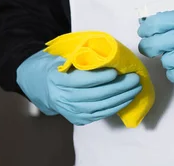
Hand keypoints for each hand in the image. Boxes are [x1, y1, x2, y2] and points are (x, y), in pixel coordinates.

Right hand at [16, 51, 142, 124]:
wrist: (38, 85)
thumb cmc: (53, 66)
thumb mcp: (60, 57)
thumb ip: (79, 57)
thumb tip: (105, 54)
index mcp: (57, 80)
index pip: (82, 81)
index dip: (100, 78)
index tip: (115, 72)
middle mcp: (62, 98)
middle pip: (95, 95)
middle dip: (118, 88)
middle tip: (134, 79)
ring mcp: (70, 111)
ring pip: (100, 107)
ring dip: (121, 98)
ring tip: (135, 89)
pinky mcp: (77, 118)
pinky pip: (100, 115)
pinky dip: (115, 107)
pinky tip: (126, 99)